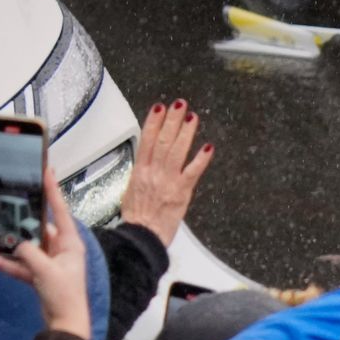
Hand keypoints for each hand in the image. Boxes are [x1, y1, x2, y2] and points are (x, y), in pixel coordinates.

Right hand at [0, 172, 89, 338]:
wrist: (65, 323)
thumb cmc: (64, 295)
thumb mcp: (47, 271)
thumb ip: (30, 253)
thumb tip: (16, 242)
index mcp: (71, 244)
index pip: (61, 212)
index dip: (53, 192)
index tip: (47, 172)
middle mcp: (61, 249)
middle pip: (39, 227)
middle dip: (21, 219)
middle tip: (6, 202)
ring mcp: (49, 262)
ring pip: (25, 246)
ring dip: (9, 242)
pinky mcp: (38, 274)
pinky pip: (19, 264)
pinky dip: (6, 262)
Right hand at [121, 99, 213, 246]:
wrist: (142, 235)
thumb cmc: (138, 217)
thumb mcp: (132, 190)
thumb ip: (142, 174)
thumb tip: (146, 161)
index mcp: (140, 171)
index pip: (147, 140)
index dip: (153, 122)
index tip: (159, 108)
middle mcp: (153, 172)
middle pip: (163, 140)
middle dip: (172, 120)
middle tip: (179, 104)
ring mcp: (168, 181)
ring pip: (177, 151)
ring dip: (186, 132)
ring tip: (192, 116)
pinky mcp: (181, 192)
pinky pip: (192, 172)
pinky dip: (200, 159)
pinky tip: (207, 147)